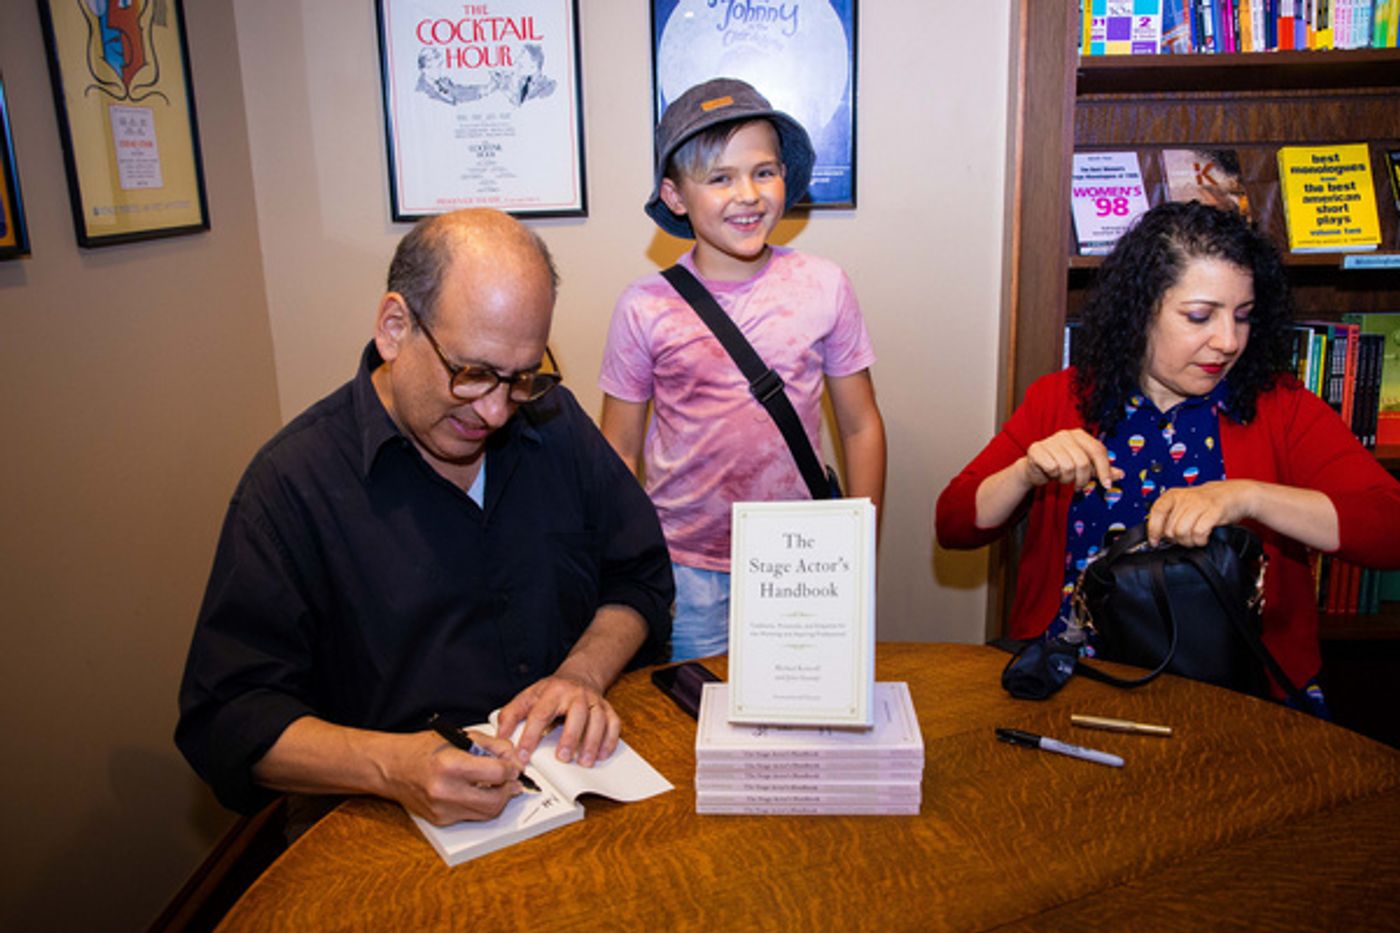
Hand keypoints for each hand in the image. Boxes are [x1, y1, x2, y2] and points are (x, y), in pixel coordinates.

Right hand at [383, 729, 525, 826]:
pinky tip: (477, 791)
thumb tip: (514, 757)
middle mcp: (446, 791)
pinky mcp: (442, 820)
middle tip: (511, 779)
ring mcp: (443, 809)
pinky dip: (480, 804)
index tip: (513, 766)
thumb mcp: (459, 737)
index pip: (496, 773)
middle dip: (509, 788)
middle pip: (495, 800)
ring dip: (499, 799)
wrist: (392, 768)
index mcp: (450, 765)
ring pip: (487, 813)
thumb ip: (491, 745)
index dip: (511, 769)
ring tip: (498, 785)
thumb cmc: (422, 750)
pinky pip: (472, 816)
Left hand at [495, 673, 620, 768]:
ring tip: (584, 762)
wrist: (579, 676)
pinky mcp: (607, 709)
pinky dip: (610, 740)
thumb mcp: (528, 696)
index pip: (540, 713)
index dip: (530, 736)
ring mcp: (594, 701)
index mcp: (552, 691)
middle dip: (570, 736)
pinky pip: (614, 724)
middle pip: (576, 713)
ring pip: (598, 719)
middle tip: (562, 758)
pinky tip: (601, 755)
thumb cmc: (552, 692)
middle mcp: (576, 694)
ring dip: (592, 742)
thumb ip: (511, 714)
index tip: (523, 755)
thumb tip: (500, 735)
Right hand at [1022, 429, 1122, 491]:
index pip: (1098, 450)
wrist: (1035, 468)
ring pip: (1067, 467)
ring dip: (1066, 479)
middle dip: (1082, 479)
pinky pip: (1052, 467)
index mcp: (1080, 435)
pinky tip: (1050, 472)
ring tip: (1062, 477)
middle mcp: (1066, 434)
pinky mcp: (1036, 449)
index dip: (1104, 469)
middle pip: (1083, 462)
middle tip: (1078, 485)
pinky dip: (1052, 475)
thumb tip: (1121, 474)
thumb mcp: (1085, 468)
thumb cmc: (1062, 465)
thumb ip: (1102, 470)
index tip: (1106, 486)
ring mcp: (1050, 440)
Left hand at [1147, 480, 1253, 546]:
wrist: (1235, 494)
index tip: (1154, 541)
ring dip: (1188, 542)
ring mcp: (1200, 504)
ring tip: (1195, 539)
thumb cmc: (1208, 502)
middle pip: (1170, 528)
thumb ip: (1171, 516)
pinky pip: (1199, 533)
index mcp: (1174, 495)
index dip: (1153, 529)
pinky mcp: (1214, 511)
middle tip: (1185, 538)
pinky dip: (1200, 540)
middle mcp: (1185, 497)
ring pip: (1182, 532)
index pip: (1157, 512)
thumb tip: (1157, 536)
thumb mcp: (1185, 504)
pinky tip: (1203, 538)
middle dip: (1176, 539)